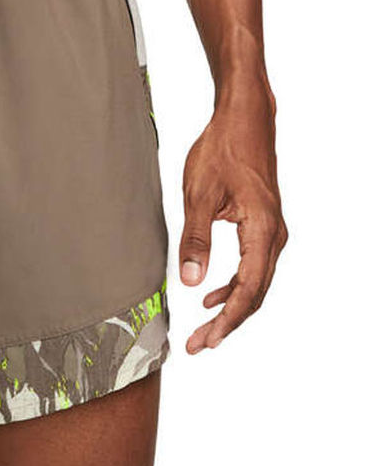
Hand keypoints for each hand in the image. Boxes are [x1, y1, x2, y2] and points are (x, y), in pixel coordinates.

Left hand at [179, 85, 286, 353]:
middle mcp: (274, 235)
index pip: (248, 289)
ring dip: (231, 308)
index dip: (227, 321)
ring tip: (203, 331)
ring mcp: (271, 230)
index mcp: (262, 230)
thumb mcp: (198, 196)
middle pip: (255, 293)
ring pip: (256, 282)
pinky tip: (213, 296)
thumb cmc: (222, 150)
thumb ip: (195, 240)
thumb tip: (192, 283)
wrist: (244, 119)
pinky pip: (254, 266)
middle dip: (227, 324)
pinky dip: (235, 286)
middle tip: (199, 346)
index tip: (205, 341)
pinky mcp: (263, 225)